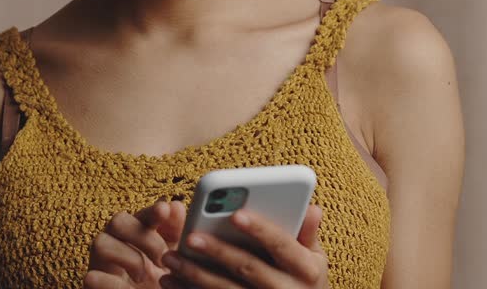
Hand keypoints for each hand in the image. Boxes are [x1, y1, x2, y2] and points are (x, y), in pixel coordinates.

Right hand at [84, 200, 187, 287]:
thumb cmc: (160, 284)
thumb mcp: (175, 261)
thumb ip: (178, 235)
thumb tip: (175, 206)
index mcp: (138, 236)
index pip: (142, 215)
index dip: (152, 211)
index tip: (164, 210)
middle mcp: (116, 245)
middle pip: (118, 221)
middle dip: (144, 237)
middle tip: (162, 258)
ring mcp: (101, 265)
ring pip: (100, 243)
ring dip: (128, 258)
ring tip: (144, 277)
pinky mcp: (93, 284)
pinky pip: (92, 277)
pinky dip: (110, 283)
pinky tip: (131, 288)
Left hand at [159, 204, 329, 288]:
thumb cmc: (306, 282)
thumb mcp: (316, 261)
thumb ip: (308, 234)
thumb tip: (313, 206)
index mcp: (305, 268)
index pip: (281, 244)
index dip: (260, 229)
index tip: (236, 214)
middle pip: (248, 267)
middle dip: (218, 251)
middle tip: (190, 237)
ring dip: (194, 275)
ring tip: (170, 258)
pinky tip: (170, 281)